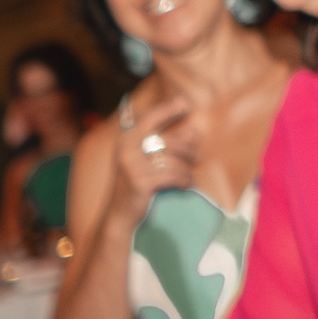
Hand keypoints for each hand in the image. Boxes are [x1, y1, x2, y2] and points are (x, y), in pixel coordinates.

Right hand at [107, 94, 196, 214]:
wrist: (119, 215)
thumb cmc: (136, 185)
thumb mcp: (148, 161)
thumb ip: (168, 145)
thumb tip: (194, 132)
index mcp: (126, 140)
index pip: (150, 119)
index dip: (168, 110)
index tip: (186, 103)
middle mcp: (127, 150)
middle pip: (168, 142)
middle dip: (187, 149)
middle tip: (197, 157)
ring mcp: (132, 166)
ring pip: (172, 160)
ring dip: (186, 169)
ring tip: (188, 176)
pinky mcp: (141, 183)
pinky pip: (172, 176)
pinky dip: (183, 180)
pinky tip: (185, 185)